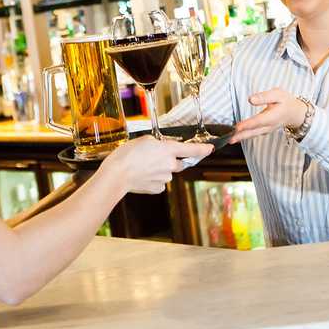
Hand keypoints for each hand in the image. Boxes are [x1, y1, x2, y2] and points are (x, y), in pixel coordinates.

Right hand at [99, 136, 213, 193]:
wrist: (117, 175)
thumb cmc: (127, 155)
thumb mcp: (143, 140)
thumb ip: (156, 143)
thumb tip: (160, 149)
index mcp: (168, 150)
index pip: (192, 150)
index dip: (203, 149)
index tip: (210, 148)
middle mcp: (170, 165)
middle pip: (178, 163)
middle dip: (171, 160)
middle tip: (155, 157)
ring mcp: (165, 178)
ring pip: (167, 173)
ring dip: (159, 169)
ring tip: (142, 166)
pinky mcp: (158, 188)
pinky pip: (160, 182)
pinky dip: (153, 179)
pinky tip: (142, 176)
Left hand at [231, 88, 306, 142]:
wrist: (294, 113)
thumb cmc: (285, 102)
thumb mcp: (277, 94)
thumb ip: (264, 97)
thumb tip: (250, 99)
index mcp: (273, 116)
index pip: (259, 121)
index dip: (248, 124)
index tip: (238, 126)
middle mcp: (269, 125)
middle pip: (254, 131)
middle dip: (242, 135)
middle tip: (231, 138)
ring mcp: (267, 129)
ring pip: (253, 134)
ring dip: (242, 137)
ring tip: (231, 139)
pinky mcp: (264, 130)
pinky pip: (253, 134)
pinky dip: (245, 136)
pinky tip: (236, 136)